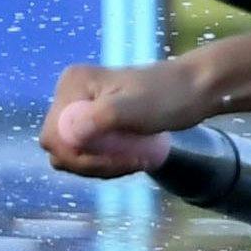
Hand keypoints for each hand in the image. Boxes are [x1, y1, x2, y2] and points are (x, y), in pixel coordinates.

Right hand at [38, 59, 211, 180]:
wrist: (196, 89)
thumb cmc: (169, 97)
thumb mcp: (135, 110)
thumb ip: (98, 120)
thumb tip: (63, 136)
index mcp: (73, 85)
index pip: (54, 134)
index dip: (77, 157)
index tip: (114, 163)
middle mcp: (71, 93)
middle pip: (60, 145)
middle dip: (90, 163)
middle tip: (128, 165)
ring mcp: (83, 106)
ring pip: (74, 152)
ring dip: (100, 165)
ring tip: (136, 161)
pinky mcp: (96, 119)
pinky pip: (88, 150)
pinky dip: (106, 161)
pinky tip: (133, 159)